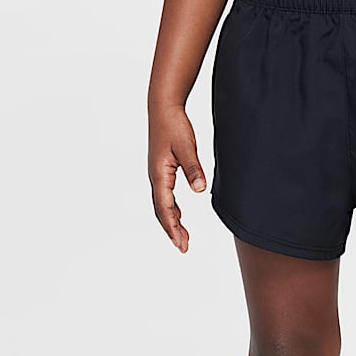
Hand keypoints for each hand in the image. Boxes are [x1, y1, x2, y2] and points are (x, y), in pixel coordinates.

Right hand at [148, 105, 206, 252]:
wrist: (163, 108)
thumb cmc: (174, 125)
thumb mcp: (186, 146)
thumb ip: (193, 168)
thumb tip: (200, 190)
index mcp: (159, 174)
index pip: (165, 208)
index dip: (173, 227)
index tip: (181, 242)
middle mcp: (155, 178)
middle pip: (161, 212)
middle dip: (172, 231)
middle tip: (183, 248)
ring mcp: (157, 175)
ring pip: (163, 206)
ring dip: (172, 223)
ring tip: (183, 239)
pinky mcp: (161, 171)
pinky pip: (165, 197)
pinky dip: (172, 211)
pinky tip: (180, 217)